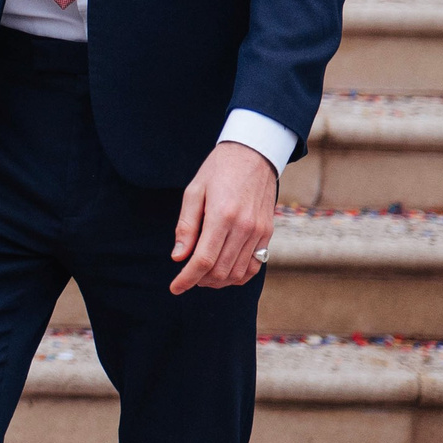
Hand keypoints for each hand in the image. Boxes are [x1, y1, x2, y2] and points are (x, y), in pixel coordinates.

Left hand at [169, 141, 276, 293]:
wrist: (254, 155)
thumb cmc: (218, 171)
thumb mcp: (193, 192)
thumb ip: (186, 226)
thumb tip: (178, 257)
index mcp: (222, 216)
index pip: (203, 260)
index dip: (186, 278)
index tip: (175, 288)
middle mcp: (244, 228)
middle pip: (220, 271)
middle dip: (200, 280)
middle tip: (186, 277)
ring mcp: (259, 232)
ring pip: (238, 273)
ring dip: (218, 281)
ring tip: (202, 275)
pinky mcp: (268, 233)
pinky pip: (255, 266)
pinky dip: (239, 275)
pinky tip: (224, 272)